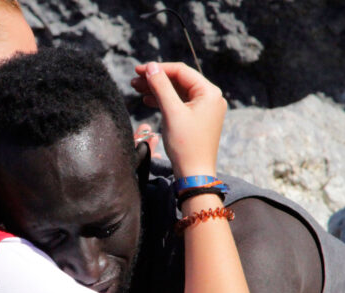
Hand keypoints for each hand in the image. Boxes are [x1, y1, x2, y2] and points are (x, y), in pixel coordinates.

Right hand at [130, 62, 226, 177]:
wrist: (194, 173)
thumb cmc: (185, 144)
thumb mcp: (171, 112)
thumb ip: (161, 86)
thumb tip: (151, 67)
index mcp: (209, 92)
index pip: (181, 72)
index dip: (158, 69)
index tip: (138, 70)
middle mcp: (210, 97)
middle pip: (179, 80)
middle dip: (156, 79)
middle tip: (134, 80)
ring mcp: (205, 108)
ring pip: (178, 91)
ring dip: (157, 89)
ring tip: (137, 89)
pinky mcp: (198, 118)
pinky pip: (180, 103)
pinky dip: (164, 100)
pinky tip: (148, 100)